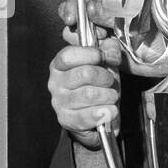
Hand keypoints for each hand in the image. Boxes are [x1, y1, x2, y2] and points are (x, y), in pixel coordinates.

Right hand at [49, 0, 122, 149]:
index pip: (69, 55)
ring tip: (111, 96)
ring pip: (90, 94)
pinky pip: (89, 115)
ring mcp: (59, 102)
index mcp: (60, 65)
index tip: (105, 57)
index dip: (91, 54)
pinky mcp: (66, 120)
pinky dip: (106, 113)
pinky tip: (110, 110)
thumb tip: (110, 47)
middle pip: (85, 74)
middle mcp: (56, 82)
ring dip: (109, 95)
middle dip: (106, 77)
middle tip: (110, 81)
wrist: (97, 116)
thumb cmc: (98, 86)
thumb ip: (108, 49)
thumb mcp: (105, 64)